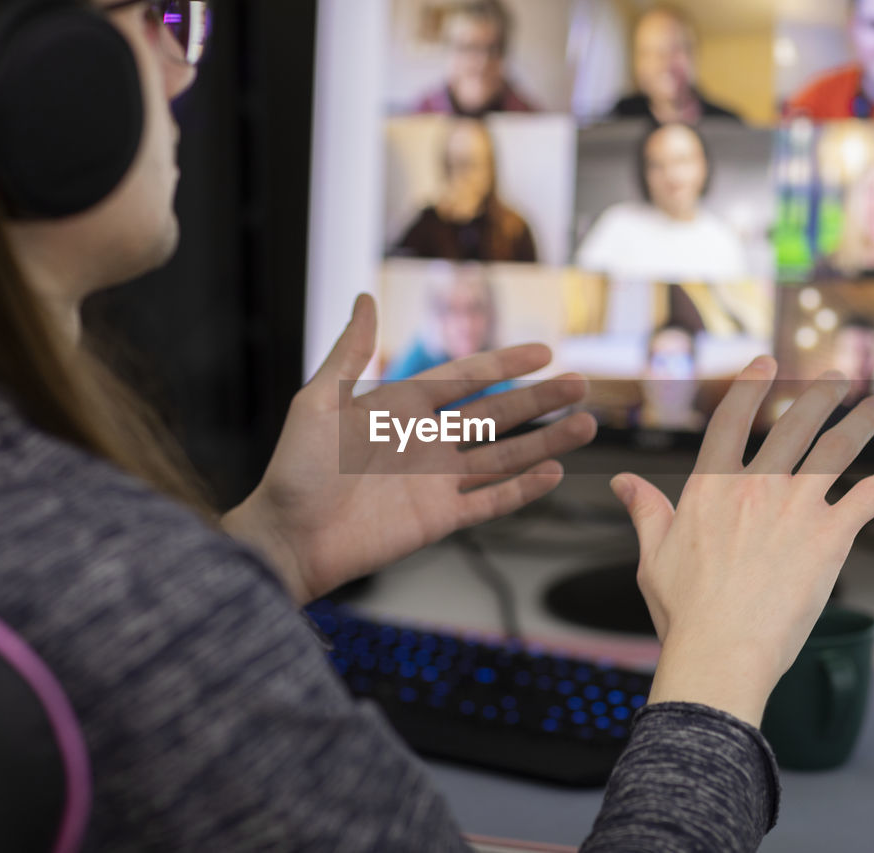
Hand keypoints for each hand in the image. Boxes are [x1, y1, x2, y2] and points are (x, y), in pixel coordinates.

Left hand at [223, 294, 596, 603]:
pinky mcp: (440, 519)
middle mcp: (427, 441)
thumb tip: (365, 298)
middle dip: (540, 400)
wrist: (287, 537)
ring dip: (545, 442)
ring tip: (586, 425)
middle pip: (496, 415)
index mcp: (402, 408)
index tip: (545, 350)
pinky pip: (491, 501)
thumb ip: (350, 354)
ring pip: (504, 456)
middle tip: (581, 384)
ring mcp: (437, 481)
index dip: (505, 362)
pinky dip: (523, 489)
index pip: (465, 378)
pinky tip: (554, 473)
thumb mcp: (318, 401)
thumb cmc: (294, 469)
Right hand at [610, 356, 873, 726]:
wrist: (721, 649)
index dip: (750, 385)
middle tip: (836, 378)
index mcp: (710, 487)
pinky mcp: (830, 537)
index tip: (766, 363)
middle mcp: (756, 486)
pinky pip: (870, 497)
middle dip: (818, 395)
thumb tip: (622, 481)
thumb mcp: (654, 555)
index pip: (731, 419)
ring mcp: (796, 508)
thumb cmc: (685, 611)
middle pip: (793, 424)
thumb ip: (645, 510)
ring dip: (861, 423)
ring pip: (836, 449)